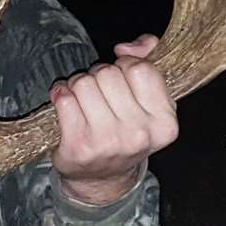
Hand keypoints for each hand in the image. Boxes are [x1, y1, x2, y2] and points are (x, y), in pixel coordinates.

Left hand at [49, 34, 176, 206]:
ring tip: (84, 102)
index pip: (139, 68)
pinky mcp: (79, 146)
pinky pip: (64, 99)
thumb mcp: (149, 102)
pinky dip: (61, 97)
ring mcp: (108, 142)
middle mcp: (139, 134)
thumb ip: (147, 61)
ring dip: (78, 86)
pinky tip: (67, 109)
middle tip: (100, 94)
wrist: (103, 179)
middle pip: (108, 74)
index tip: (122, 82)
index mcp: (164, 122)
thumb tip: (128, 46)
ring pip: (83, 83)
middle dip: (99, 76)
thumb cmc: (126, 132)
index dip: (125, 67)